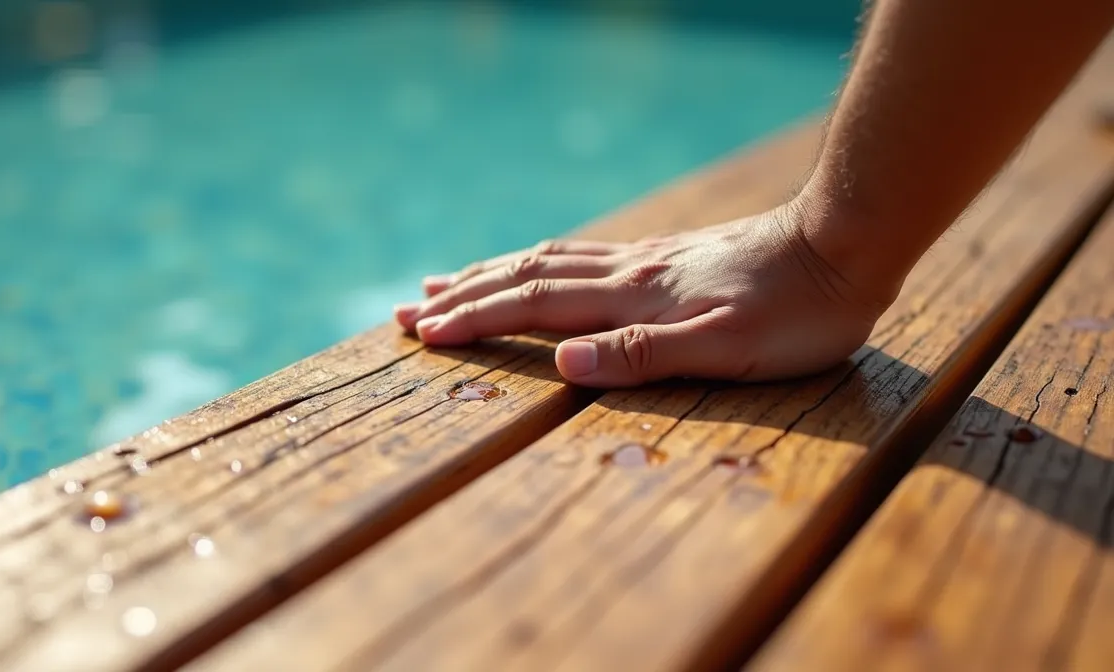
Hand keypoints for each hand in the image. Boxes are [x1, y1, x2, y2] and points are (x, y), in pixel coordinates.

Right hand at [394, 203, 899, 387]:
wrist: (845, 243)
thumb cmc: (796, 313)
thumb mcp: (728, 349)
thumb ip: (643, 355)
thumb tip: (562, 363)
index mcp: (632, 298)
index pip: (534, 308)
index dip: (476, 321)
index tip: (425, 333)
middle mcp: (626, 272)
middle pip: (526, 278)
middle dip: (465, 295)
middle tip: (409, 309)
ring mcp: (644, 259)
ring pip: (548, 260)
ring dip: (491, 273)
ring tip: (447, 280)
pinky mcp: (665, 255)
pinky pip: (580, 254)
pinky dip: (537, 261)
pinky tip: (534, 265)